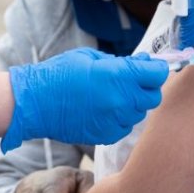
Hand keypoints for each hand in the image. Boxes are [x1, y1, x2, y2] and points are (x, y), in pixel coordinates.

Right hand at [1, 48, 168, 152]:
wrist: (36, 103)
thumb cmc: (59, 74)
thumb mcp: (90, 58)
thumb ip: (119, 63)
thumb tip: (140, 64)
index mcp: (119, 75)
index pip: (157, 73)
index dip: (155, 69)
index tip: (149, 67)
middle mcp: (121, 100)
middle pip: (153, 97)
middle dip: (146, 88)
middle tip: (132, 82)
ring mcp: (115, 120)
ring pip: (139, 113)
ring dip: (132, 104)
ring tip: (112, 96)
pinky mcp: (106, 135)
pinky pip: (124, 126)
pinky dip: (119, 119)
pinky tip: (103, 110)